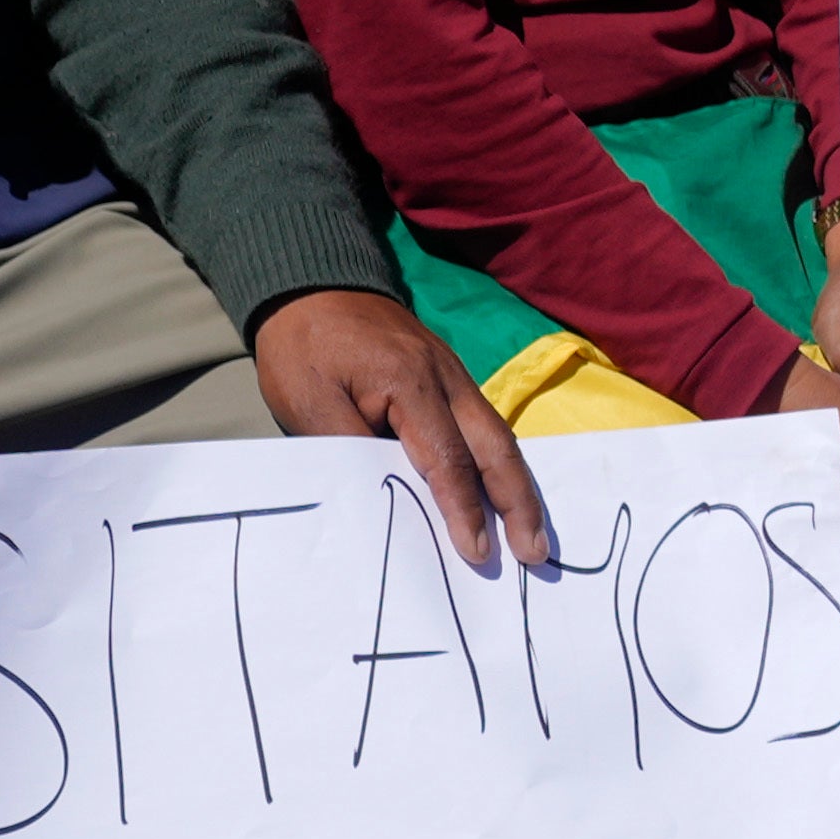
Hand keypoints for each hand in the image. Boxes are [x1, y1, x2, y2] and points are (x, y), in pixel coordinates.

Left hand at [250, 282, 545, 571]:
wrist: (311, 284)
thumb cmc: (304, 347)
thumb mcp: (307, 401)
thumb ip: (346, 448)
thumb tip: (381, 498)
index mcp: (411, 383)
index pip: (447, 459)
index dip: (463, 510)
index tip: (477, 554)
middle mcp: (446, 378)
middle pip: (495, 447)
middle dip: (518, 503)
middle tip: (535, 552)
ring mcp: (453, 375)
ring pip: (496, 436)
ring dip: (516, 486)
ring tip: (531, 534)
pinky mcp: (447, 378)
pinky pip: (481, 426)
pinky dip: (497, 464)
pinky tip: (503, 492)